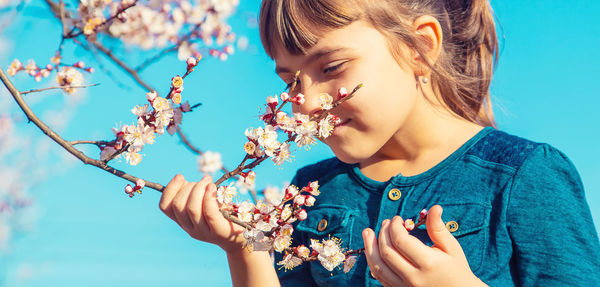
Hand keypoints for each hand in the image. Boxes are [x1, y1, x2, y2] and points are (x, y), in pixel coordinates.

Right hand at [159, 174, 245, 253]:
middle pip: (178, 206)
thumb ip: (194, 194)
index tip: (180, 176)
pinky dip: (208, 197)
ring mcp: (203, 231)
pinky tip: (212, 187)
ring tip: (209, 182)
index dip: (170, 189)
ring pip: (191, 209)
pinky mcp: (218, 230)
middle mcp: (190, 228)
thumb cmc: (223, 214)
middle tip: (203, 181)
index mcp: (183, 221)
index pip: (165, 207)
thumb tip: (183, 180)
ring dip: (198, 189)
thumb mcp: (205, 204)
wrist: (240, 237)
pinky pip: (209, 213)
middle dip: (188, 187)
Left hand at [362, 205, 486, 286]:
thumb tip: (434, 207)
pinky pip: (380, 278)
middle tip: (386, 222)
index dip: (395, 226)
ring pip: (378, 267)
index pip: (401, 241)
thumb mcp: (451, 247)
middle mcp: (414, 277)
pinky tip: (371, 250)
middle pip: (387, 252)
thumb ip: (438, 228)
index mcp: (428, 263)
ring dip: (370, 248)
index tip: (397, 219)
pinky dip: (373, 263)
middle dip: (382, 233)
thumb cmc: (456, 268)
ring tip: (367, 233)